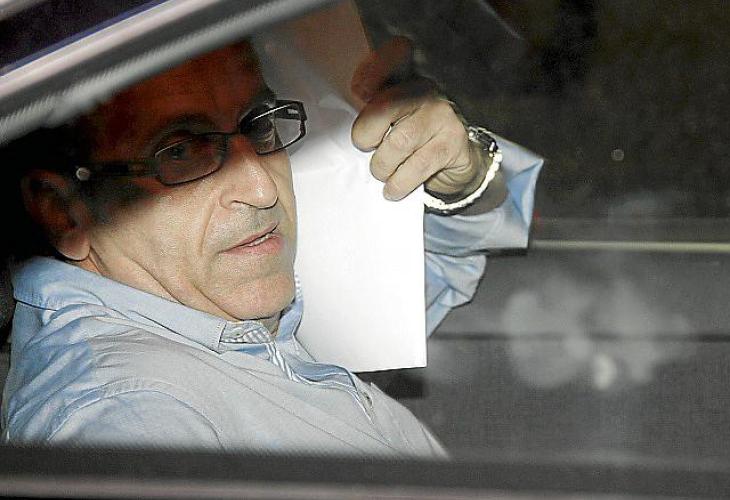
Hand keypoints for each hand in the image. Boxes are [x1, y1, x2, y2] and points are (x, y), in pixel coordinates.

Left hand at [350, 37, 488, 201]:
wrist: (451, 163)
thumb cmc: (410, 139)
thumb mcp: (388, 119)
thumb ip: (369, 111)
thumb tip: (347, 127)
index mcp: (405, 77)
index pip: (394, 55)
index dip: (372, 69)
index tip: (359, 90)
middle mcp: (426, 90)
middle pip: (386, 105)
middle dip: (366, 133)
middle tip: (366, 147)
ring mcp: (442, 116)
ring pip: (400, 142)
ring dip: (382, 165)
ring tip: (381, 172)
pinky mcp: (452, 143)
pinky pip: (416, 167)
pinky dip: (398, 183)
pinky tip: (393, 189)